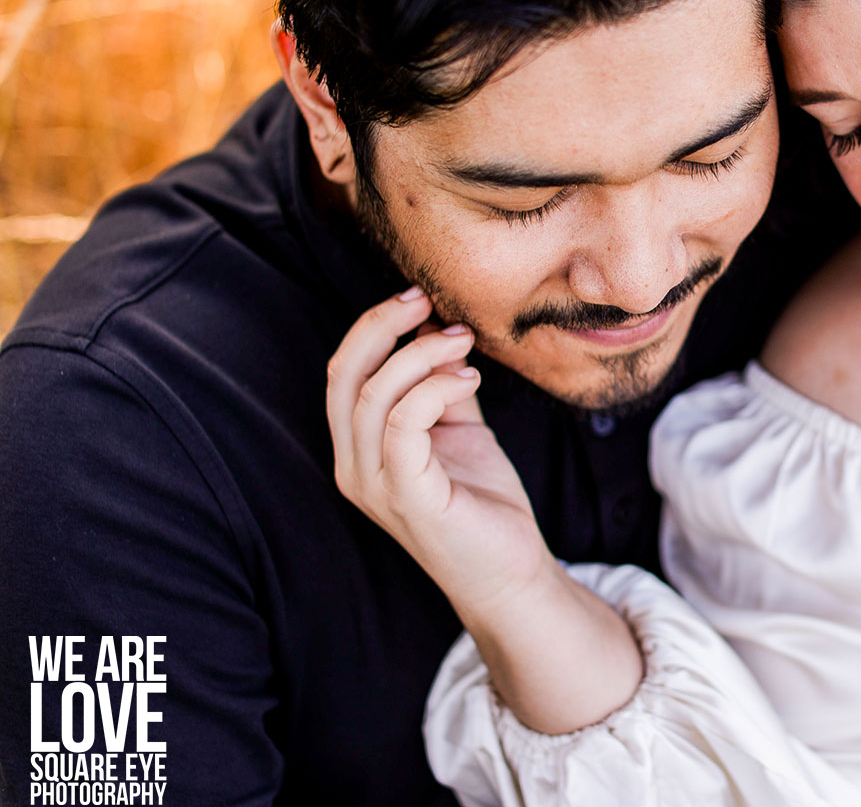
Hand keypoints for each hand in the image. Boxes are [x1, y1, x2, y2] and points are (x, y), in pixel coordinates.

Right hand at [326, 286, 555, 619]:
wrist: (510, 570)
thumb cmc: (482, 500)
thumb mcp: (459, 428)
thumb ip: (442, 384)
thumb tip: (441, 328)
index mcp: (358, 448)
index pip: (343, 372)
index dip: (373, 326)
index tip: (419, 297)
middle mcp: (353, 467)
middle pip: (344, 377)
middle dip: (382, 326)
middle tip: (427, 300)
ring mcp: (375, 486)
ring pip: (374, 396)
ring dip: (421, 355)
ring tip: (465, 342)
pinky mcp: (407, 499)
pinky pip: (404, 427)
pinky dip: (435, 389)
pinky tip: (469, 378)